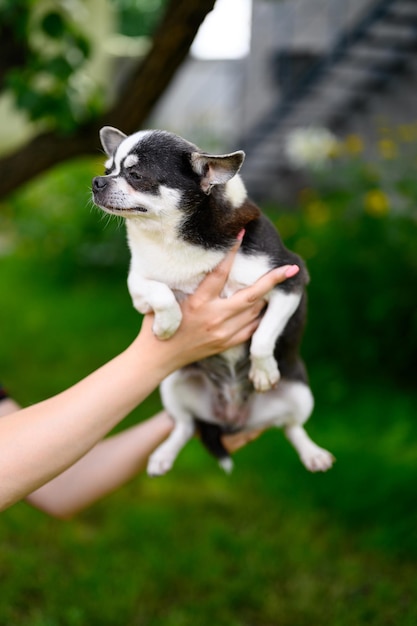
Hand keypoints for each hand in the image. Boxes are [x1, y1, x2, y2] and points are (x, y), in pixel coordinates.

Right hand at [136, 238, 298, 372]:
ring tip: (275, 284)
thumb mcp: (168, 298)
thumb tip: (205, 262)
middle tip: (291, 268)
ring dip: (265, 297)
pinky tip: (262, 308)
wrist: (157, 358)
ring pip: (255, 312)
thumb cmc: (158, 323)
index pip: (220, 273)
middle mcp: (214, 317)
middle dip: (273, 280)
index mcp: (198, 302)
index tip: (241, 233)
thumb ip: (187, 283)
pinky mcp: (226, 344)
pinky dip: (258, 316)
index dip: (231, 252)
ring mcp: (223, 333)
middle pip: (251, 296)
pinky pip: (251, 328)